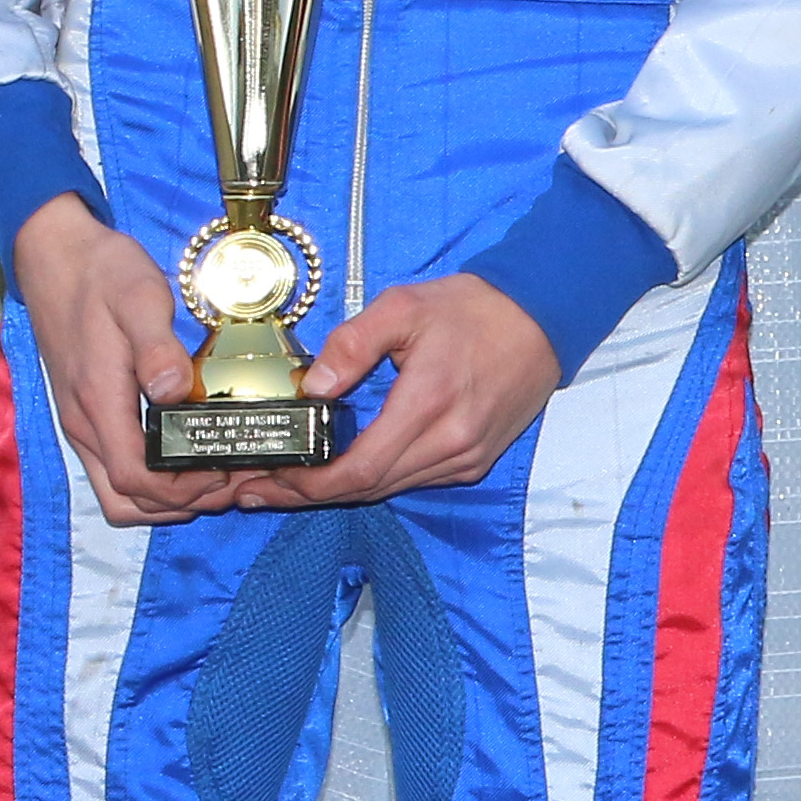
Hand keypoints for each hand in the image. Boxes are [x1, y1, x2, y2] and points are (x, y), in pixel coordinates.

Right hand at [11, 198, 221, 527]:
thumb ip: (156, 348)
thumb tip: (174, 393)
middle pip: (126, 501)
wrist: (56, 257)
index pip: (135, 479)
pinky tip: (190, 451)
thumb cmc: (102, 275)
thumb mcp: (138, 298)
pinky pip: (116, 466)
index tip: (226, 472)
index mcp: (99, 402)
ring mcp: (84, 422)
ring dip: (166, 497)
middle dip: (180, 504)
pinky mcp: (89, 413)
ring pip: (118, 491)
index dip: (181, 490)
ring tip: (218, 472)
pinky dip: (152, 478)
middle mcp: (86, 424)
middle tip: (232, 479)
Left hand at [256, 276, 565, 506]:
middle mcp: (450, 443)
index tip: (263, 482)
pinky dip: (375, 480)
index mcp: (429, 404)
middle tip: (254, 490)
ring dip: (338, 491)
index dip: (305, 485)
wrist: (546, 315)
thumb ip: (351, 343)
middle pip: (366, 489)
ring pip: (389, 490)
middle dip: (306, 494)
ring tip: (288, 485)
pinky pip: (414, 480)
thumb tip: (313, 387)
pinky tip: (346, 471)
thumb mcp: (405, 306)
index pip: (356, 470)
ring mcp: (466, 457)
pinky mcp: (475, 460)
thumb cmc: (476, 308)